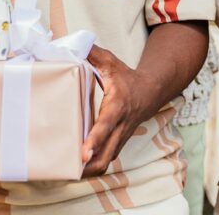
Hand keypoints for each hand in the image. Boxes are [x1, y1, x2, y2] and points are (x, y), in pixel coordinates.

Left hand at [81, 45, 156, 176]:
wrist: (150, 92)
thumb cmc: (126, 77)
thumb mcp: (111, 61)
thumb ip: (93, 53)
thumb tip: (75, 44)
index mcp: (117, 106)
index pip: (105, 126)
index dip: (94, 140)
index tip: (83, 153)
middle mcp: (120, 126)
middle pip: (107, 153)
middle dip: (89, 166)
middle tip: (69, 170)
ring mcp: (121, 137)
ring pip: (107, 161)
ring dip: (90, 170)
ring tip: (68, 173)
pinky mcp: (118, 143)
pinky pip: (107, 159)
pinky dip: (94, 166)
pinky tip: (78, 168)